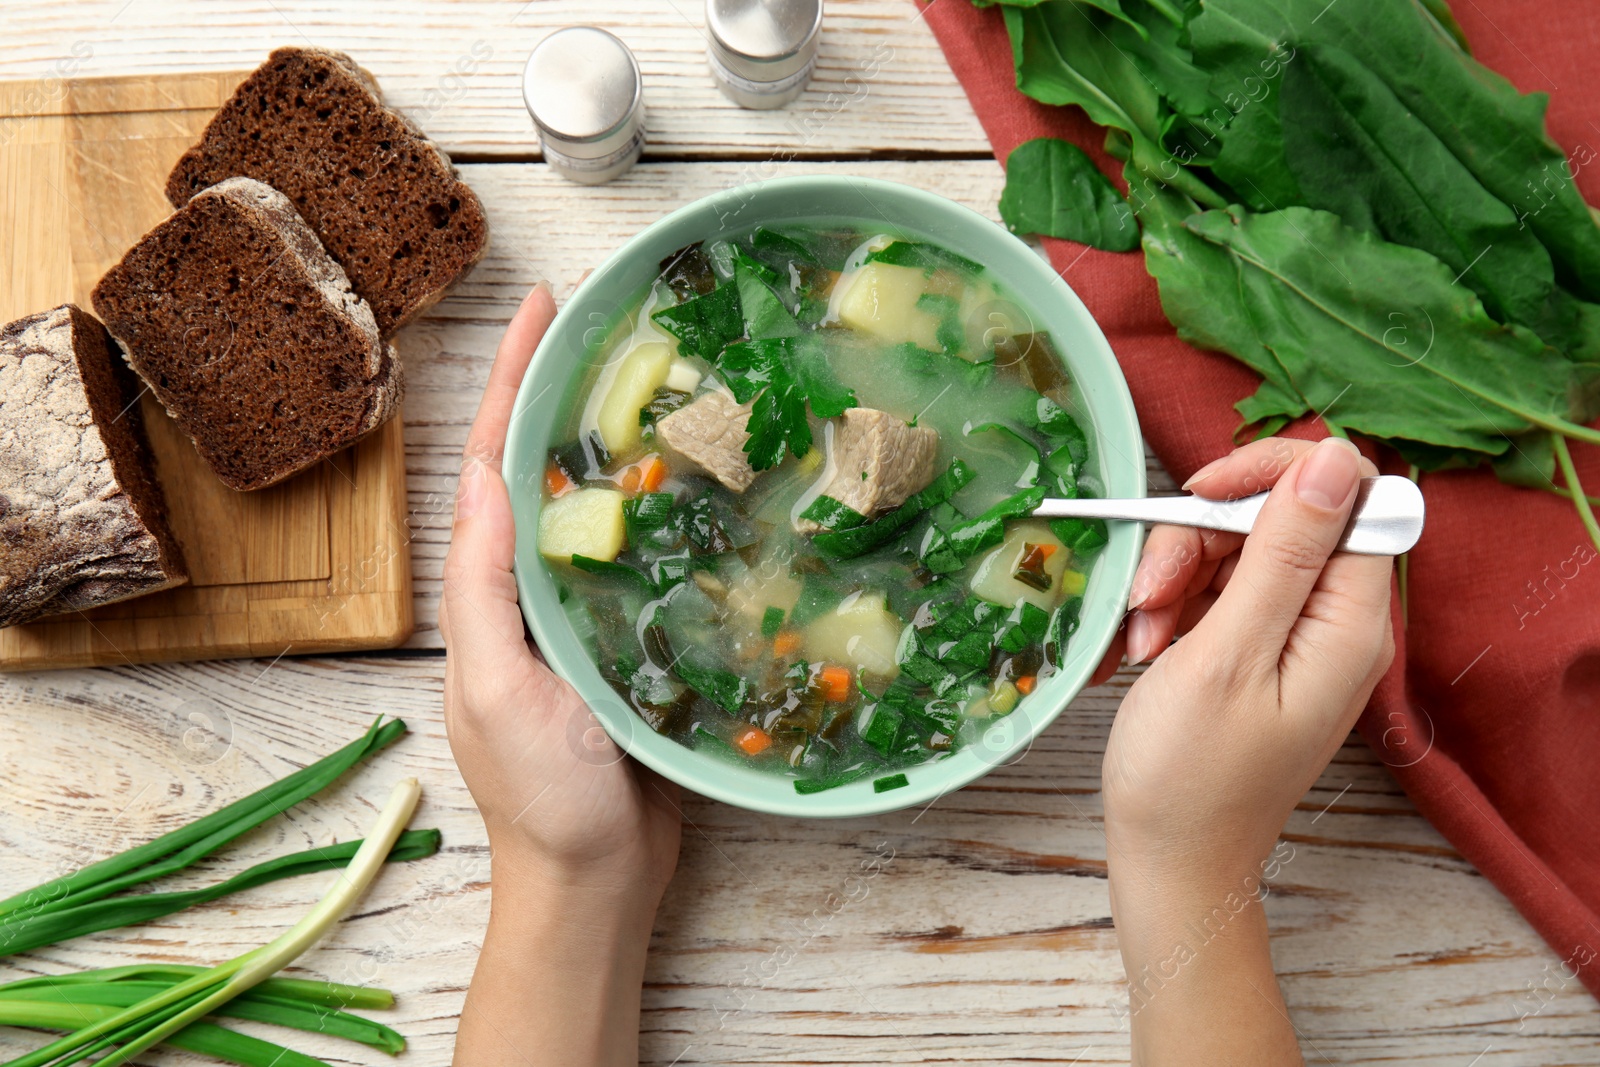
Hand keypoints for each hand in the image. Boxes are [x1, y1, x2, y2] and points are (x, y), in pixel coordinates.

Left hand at [441, 284, 680, 1065]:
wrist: (595, 883)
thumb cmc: (543, 800)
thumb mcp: (501, 693)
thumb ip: (487, 591)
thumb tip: (485, 478)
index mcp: (493, 592)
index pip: (496, 462)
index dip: (513, 378)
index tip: (544, 304)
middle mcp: (535, 590)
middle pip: (550, 468)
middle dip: (570, 388)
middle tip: (618, 319)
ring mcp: (587, 617)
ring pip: (605, 508)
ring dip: (628, 440)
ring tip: (673, 376)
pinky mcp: (638, 645)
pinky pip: (653, 562)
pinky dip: (675, 513)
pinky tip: (716, 484)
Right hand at [1097, 437, 1394, 1065]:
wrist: (1171, 861)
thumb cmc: (1190, 775)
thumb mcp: (1228, 654)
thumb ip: (1282, 553)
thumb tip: (1332, 459)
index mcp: (1351, 621)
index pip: (1346, 493)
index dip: (1272, 476)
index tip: (1200, 500)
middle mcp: (1336, 620)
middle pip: (1280, 517)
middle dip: (1202, 537)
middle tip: (1149, 593)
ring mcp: (1297, 635)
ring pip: (1239, 549)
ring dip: (1177, 575)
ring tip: (1142, 636)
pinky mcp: (1260, 649)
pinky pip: (1221, 589)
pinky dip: (1176, 605)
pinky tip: (1145, 648)